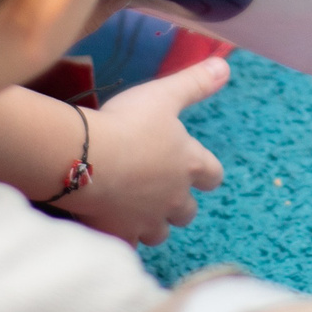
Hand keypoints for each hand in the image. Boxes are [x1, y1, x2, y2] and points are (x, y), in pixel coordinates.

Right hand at [70, 58, 228, 244]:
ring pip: (160, 232)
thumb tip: (226, 66)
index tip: (197, 169)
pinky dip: (122, 238)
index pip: (213, 175)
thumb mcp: (164, 94)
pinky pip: (128, 245)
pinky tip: (110, 227)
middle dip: (178, 204)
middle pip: (187, 211)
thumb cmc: (128, 122)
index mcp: (189, 164)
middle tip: (160, 189)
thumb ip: (196, 82)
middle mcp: (174, 197)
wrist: (85, 158)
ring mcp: (147, 220)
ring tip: (135, 209)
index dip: (206, 173)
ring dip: (152, 223)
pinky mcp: (120, 234)